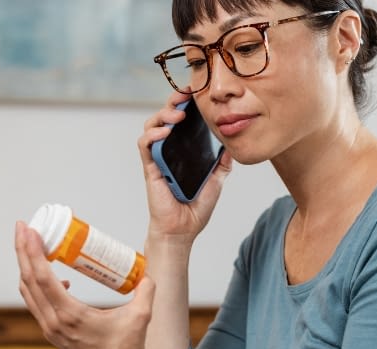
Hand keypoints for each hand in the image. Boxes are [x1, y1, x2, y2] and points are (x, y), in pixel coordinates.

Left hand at [14, 221, 155, 348]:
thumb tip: (147, 273)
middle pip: (28, 279)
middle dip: (23, 251)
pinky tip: (55, 278)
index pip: (43, 277)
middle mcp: (54, 321)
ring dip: (27, 266)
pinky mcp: (53, 332)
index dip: (33, 251)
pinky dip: (37, 284)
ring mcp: (50, 327)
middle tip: (23, 226)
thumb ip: (145, 291)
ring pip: (28, 291)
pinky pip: (36, 302)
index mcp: (70, 315)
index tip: (29, 230)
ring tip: (30, 245)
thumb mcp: (140, 318)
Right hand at [137, 91, 233, 245]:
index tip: (196, 91)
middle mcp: (168, 150)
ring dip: (163, 115)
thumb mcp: (216, 180)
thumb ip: (222, 162)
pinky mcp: (150, 168)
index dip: (185, 103)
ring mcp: (158, 158)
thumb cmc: (196, 207)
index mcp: (183, 150)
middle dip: (173, 101)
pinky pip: (145, 146)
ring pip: (151, 126)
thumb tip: (232, 145)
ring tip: (178, 114)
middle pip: (164, 117)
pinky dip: (152, 135)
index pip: (181, 120)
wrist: (183, 229)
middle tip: (185, 94)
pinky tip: (164, 131)